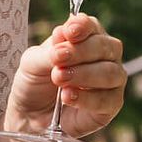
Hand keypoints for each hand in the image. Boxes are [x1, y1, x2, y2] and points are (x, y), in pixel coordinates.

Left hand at [5, 12, 126, 139]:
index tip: (68, 32)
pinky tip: (68, 97)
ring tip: (58, 79)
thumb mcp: (32, 63)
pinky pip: (108, 99)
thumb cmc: (35, 82)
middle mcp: (104, 56)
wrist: (30, 115)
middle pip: (104, 46)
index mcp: (86, 37)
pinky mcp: (111, 105)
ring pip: (110, 72)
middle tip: (58, 59)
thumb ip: (49, 51)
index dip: (82, 26)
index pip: (91, 25)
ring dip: (83, 74)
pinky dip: (87, 98)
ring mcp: (111, 80)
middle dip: (80, 52)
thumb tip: (63, 35)